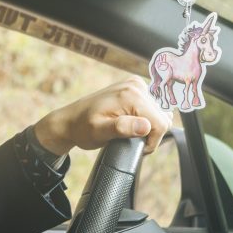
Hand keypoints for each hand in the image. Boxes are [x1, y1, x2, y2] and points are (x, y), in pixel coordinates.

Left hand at [32, 77, 172, 156]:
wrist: (71, 120)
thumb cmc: (82, 128)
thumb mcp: (98, 132)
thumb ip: (121, 128)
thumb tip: (145, 126)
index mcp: (131, 95)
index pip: (160, 124)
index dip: (151, 141)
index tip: (136, 148)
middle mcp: (137, 86)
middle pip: (161, 118)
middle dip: (149, 134)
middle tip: (128, 140)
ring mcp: (136, 85)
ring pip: (158, 114)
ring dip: (147, 127)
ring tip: (128, 132)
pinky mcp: (135, 88)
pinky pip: (152, 108)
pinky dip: (145, 118)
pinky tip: (131, 123)